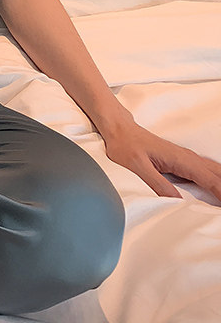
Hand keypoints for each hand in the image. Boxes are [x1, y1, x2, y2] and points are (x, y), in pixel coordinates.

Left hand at [102, 119, 220, 203]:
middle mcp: (186, 157)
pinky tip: (216, 190)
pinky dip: (215, 181)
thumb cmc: (125, 144)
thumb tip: (177, 201)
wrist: (119, 129)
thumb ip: (158, 184)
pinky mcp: (181, 161)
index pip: (211, 180)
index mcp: (180, 159)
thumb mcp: (138, 166)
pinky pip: (205, 172)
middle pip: (218, 176)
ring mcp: (185, 158)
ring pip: (214, 172)